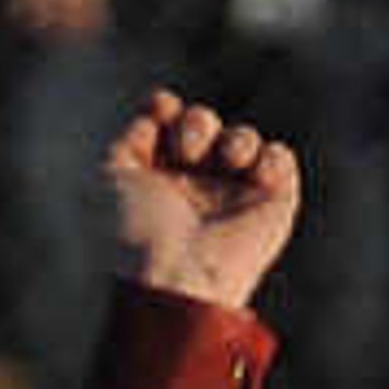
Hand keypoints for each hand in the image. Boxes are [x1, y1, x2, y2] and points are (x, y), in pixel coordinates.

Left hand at [106, 85, 300, 307]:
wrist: (173, 279)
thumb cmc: (135, 234)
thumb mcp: (109, 179)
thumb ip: (126, 139)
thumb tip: (153, 118)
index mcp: (155, 183)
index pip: (166, 128)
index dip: (165, 109)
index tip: (161, 109)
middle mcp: (193, 190)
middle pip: (203, 125)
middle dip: (196, 124)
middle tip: (188, 151)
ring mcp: (232, 199)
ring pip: (241, 139)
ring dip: (234, 139)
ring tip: (229, 158)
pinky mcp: (270, 207)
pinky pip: (279, 160)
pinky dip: (270, 157)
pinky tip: (254, 173)